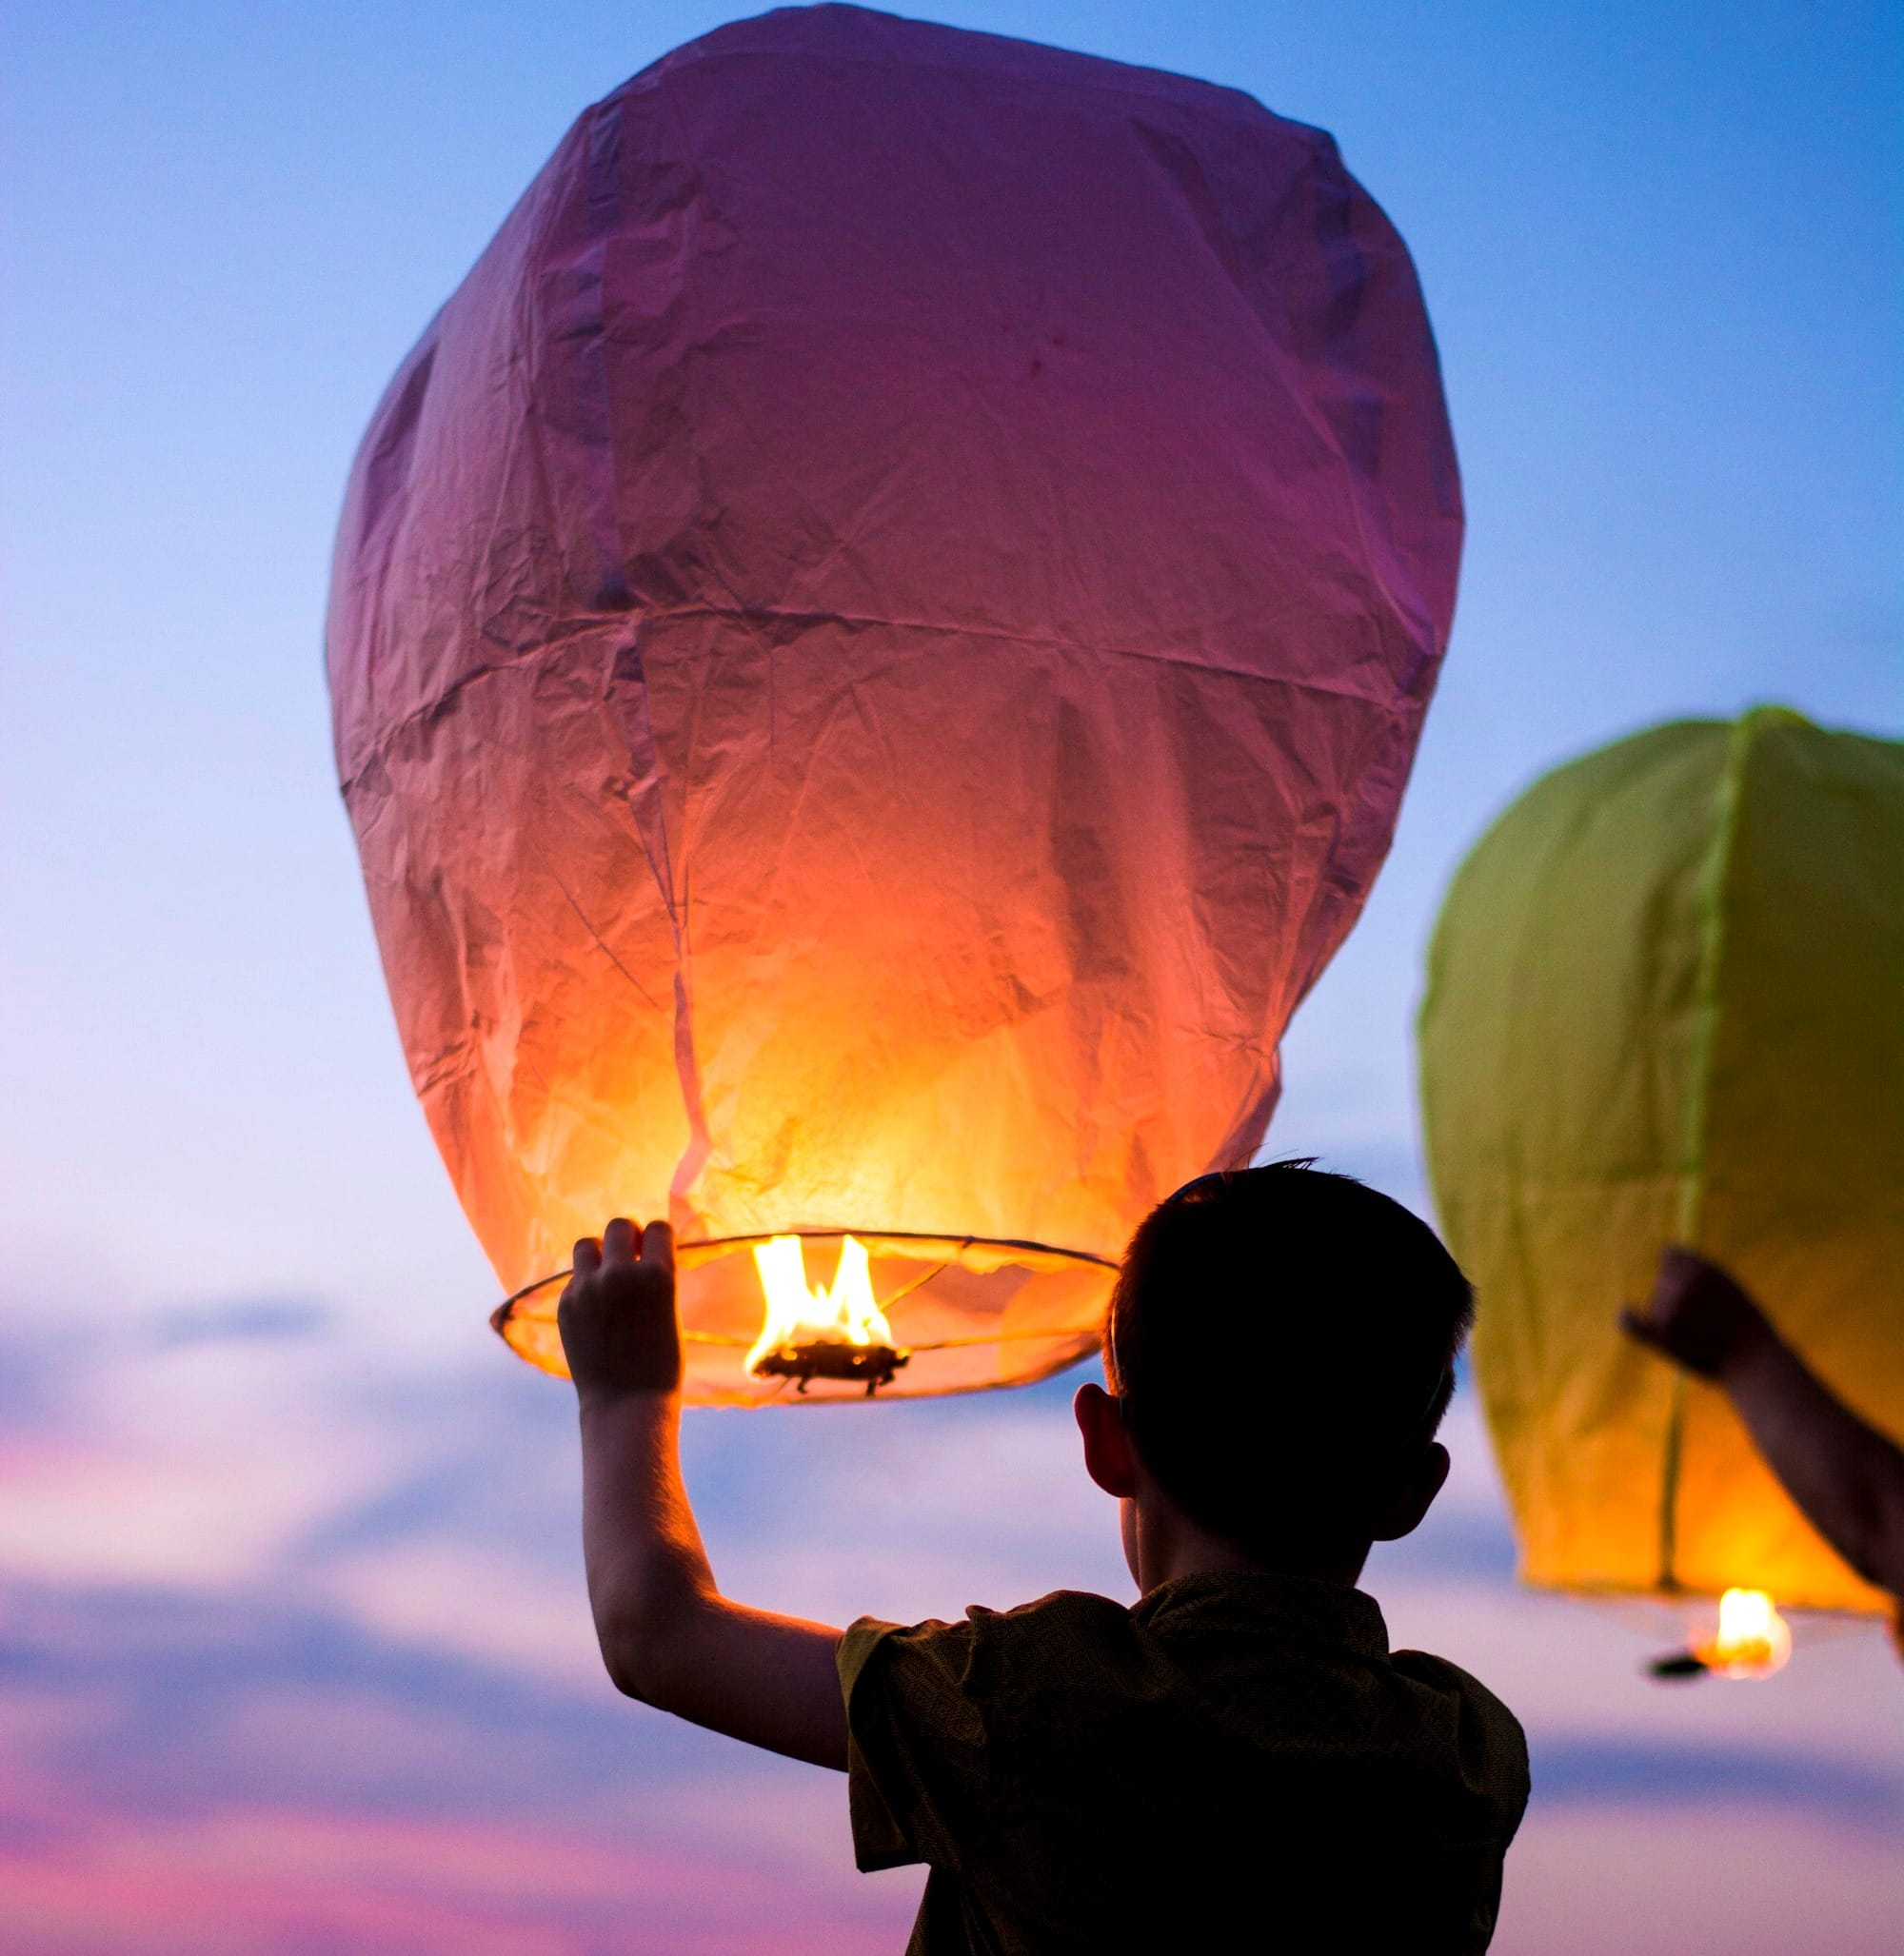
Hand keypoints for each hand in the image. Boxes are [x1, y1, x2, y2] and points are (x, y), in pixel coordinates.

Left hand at [558, 1218, 680, 1397]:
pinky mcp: (566, 1304)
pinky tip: (595, 1310)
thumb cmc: (660, 1361)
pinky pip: (575, 1278)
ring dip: (599, 1253)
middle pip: (618, 1226)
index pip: (657, 1228)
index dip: (657, 1239)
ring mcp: (589, 1289)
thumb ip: (653, 1276)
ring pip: (586, 1244)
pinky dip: (585, 1285)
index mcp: (659, 1275)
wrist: (627, 1403)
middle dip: (626, 1237)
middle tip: (630, 1257)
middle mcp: (621, 1275)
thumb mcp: (669, 1309)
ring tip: (607, 1275)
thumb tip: (636, 1248)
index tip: (655, 1252)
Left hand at [1620, 1246, 1769, 1380]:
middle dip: (1674, 1295)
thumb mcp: (1730, 1288)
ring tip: (1701, 1335)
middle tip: (1704, 1318)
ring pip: (1657, 1306)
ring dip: (1670, 1318)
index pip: (1670, 1255)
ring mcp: (1670, 1307)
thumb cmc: (1748, 1329)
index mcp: (1703, 1267)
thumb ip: (1700, 1274)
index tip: (1684, 1281)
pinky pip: (1631, 1323)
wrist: (1755, 1363)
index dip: (1675, 1268)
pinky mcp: (1663, 1334)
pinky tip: (1626, 1313)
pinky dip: (1628, 1320)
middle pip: (1662, 1281)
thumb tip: (1666, 1257)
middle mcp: (1684, 1283)